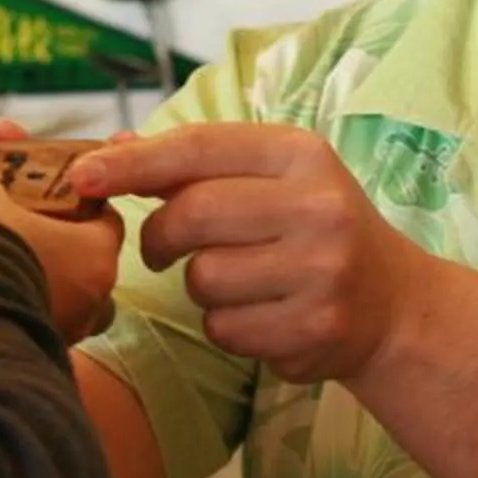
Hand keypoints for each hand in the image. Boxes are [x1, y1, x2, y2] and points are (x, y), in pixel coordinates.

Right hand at [0, 177, 122, 342]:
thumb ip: (2, 196)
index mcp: (96, 253)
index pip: (107, 225)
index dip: (82, 211)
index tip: (56, 204)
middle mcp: (94, 302)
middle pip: (90, 273)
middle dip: (66, 260)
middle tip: (27, 244)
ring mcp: (67, 338)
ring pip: (68, 310)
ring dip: (45, 295)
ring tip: (3, 280)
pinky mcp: (37, 362)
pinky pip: (36, 334)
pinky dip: (19, 321)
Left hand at [67, 123, 421, 383]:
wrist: (394, 305)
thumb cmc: (313, 231)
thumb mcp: (274, 179)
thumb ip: (198, 163)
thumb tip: (113, 148)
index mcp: (301, 154)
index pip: (199, 148)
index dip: (132, 163)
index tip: (84, 176)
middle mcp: (318, 206)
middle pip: (192, 215)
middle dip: (160, 237)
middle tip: (163, 249)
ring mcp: (322, 270)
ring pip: (203, 279)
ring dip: (201, 287)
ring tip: (240, 283)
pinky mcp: (315, 328)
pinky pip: (225, 329)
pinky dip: (227, 327)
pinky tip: (263, 316)